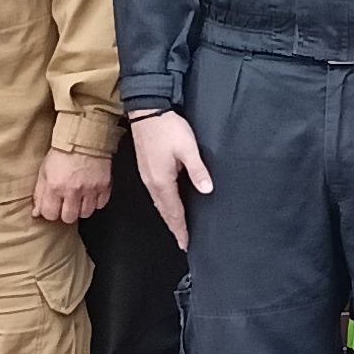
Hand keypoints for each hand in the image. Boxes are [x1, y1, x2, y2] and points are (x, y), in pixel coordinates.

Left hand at [34, 148, 110, 226]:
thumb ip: (39, 194)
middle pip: (69, 218)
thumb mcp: (44, 171)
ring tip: (79, 198)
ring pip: (86, 214)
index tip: (53, 206)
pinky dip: (95, 201)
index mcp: (55, 186)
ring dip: (81, 208)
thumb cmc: (62, 153)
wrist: (84, 138)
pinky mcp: (104, 186)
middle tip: (66, 203)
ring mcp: (90, 189)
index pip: (50, 215)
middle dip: (66, 212)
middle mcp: (73, 190)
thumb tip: (37, 213)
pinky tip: (90, 193)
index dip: (50, 212)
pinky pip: (100, 204)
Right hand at [133, 111, 211, 247]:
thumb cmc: (167, 127)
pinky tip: (168, 205)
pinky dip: (163, 205)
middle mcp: (151, 182)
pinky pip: (155, 194)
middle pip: (164, 211)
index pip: (174, 212)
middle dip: (174, 227)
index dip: (180, 229)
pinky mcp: (146, 169)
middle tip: (182, 242)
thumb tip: (207, 190)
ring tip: (177, 228)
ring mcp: (147, 176)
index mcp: (162, 181)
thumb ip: (197, 170)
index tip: (185, 243)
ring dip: (168, 217)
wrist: (146, 110)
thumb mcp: (188, 148)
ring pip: (159, 204)